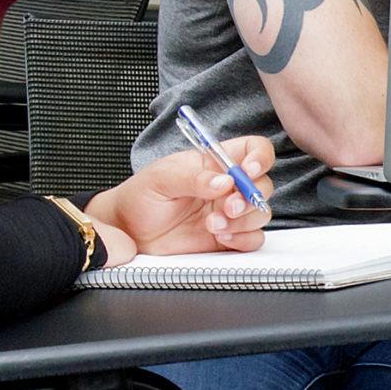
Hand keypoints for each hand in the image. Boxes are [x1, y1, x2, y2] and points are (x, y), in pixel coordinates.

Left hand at [88, 136, 276, 263]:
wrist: (128, 231)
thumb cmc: (141, 197)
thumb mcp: (161, 179)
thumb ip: (192, 178)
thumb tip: (223, 182)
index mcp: (215, 163)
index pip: (253, 150)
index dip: (259, 158)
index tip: (247, 172)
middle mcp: (227, 187)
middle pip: (262, 185)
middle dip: (250, 197)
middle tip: (227, 207)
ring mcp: (229, 213)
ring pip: (261, 213)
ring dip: (243, 220)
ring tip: (213, 225)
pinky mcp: (227, 237)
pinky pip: (252, 239)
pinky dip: (242, 239)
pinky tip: (220, 237)